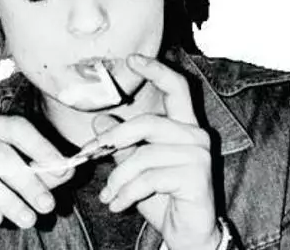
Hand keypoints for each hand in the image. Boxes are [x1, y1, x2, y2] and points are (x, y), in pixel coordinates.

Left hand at [89, 54, 221, 249]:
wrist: (188, 236)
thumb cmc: (164, 200)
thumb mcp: (136, 170)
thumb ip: (123, 145)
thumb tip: (99, 121)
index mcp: (184, 128)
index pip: (176, 88)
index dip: (156, 70)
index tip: (132, 58)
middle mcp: (196, 136)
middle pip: (148, 122)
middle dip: (113, 140)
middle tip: (91, 157)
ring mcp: (199, 155)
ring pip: (144, 155)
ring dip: (118, 179)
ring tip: (108, 197)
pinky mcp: (196, 176)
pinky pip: (149, 178)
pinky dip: (127, 193)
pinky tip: (119, 206)